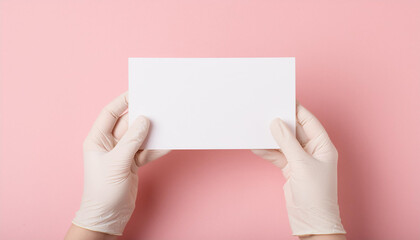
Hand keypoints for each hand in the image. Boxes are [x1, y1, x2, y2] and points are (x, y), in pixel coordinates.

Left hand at [68, 92, 169, 236]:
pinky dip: (156, 148)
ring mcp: (122, 154)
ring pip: (139, 137)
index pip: (110, 113)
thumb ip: (132, 140)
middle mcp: (109, 144)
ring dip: (151, 132)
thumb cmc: (103, 191)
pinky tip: (167, 144)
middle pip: (128, 124)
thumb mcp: (117, 163)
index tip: (137, 92)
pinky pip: (146, 151)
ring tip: (166, 124)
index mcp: (98, 139)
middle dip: (142, 117)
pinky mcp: (132, 163)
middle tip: (157, 107)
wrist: (108, 215)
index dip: (122, 101)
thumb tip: (144, 120)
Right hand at [252, 103, 345, 235]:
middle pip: (295, 131)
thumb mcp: (301, 164)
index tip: (283, 100)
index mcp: (323, 146)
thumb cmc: (316, 194)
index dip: (297, 110)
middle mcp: (313, 151)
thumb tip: (276, 123)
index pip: (309, 122)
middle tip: (266, 112)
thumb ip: (287, 142)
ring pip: (284, 143)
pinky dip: (268, 152)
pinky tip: (257, 147)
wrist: (310, 220)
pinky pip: (278, 155)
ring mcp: (301, 160)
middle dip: (281, 123)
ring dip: (272, 138)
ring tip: (258, 129)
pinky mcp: (291, 169)